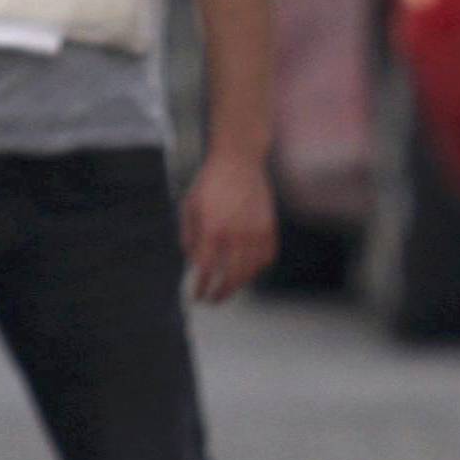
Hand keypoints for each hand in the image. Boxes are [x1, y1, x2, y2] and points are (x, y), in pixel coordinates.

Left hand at [180, 154, 275, 303]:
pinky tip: (249, 270)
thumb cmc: (211, 181)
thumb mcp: (190, 206)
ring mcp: (256, 232)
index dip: (201, 286)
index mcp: (213, 230)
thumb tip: (193, 260)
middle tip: (214, 299)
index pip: (207, 269)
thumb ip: (189, 236)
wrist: (239, 160)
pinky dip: (258, 268)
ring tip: (230, 287)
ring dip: (239, 284)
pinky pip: (266, 257)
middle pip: (231, 277)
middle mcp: (236, 234)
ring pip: (251, 270)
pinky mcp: (269, 227)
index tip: (197, 295)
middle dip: (221, 293)